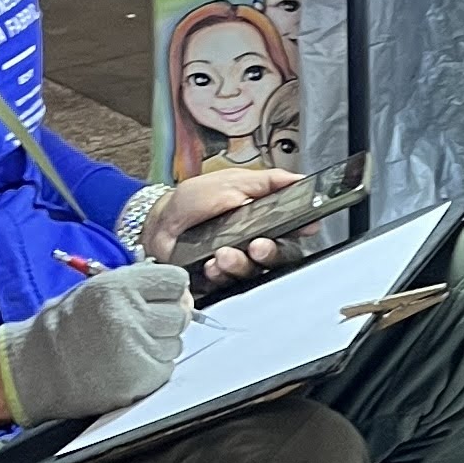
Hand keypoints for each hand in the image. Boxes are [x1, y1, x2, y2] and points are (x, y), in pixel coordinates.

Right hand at [0, 262, 192, 426]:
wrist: (36, 370)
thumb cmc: (63, 329)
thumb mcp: (94, 289)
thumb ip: (137, 285)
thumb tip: (178, 291)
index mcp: (118, 287)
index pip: (176, 280)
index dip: (169, 290)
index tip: (160, 297)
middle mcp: (130, 315)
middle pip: (181, 313)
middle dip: (166, 319)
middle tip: (139, 326)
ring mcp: (138, 349)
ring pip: (176, 342)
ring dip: (160, 345)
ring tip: (127, 347)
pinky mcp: (141, 378)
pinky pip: (167, 367)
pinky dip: (153, 367)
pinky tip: (127, 364)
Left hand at [137, 166, 295, 279]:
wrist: (161, 221)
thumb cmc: (193, 200)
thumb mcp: (231, 181)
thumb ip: (266, 181)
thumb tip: (297, 179)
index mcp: (262, 219)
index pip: (291, 230)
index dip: (300, 230)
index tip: (302, 228)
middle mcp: (253, 243)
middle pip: (278, 256)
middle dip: (270, 252)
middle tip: (258, 245)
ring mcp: (236, 263)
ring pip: (253, 272)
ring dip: (240, 263)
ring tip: (224, 253)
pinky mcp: (219, 279)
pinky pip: (227, 284)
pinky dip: (219, 274)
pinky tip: (210, 264)